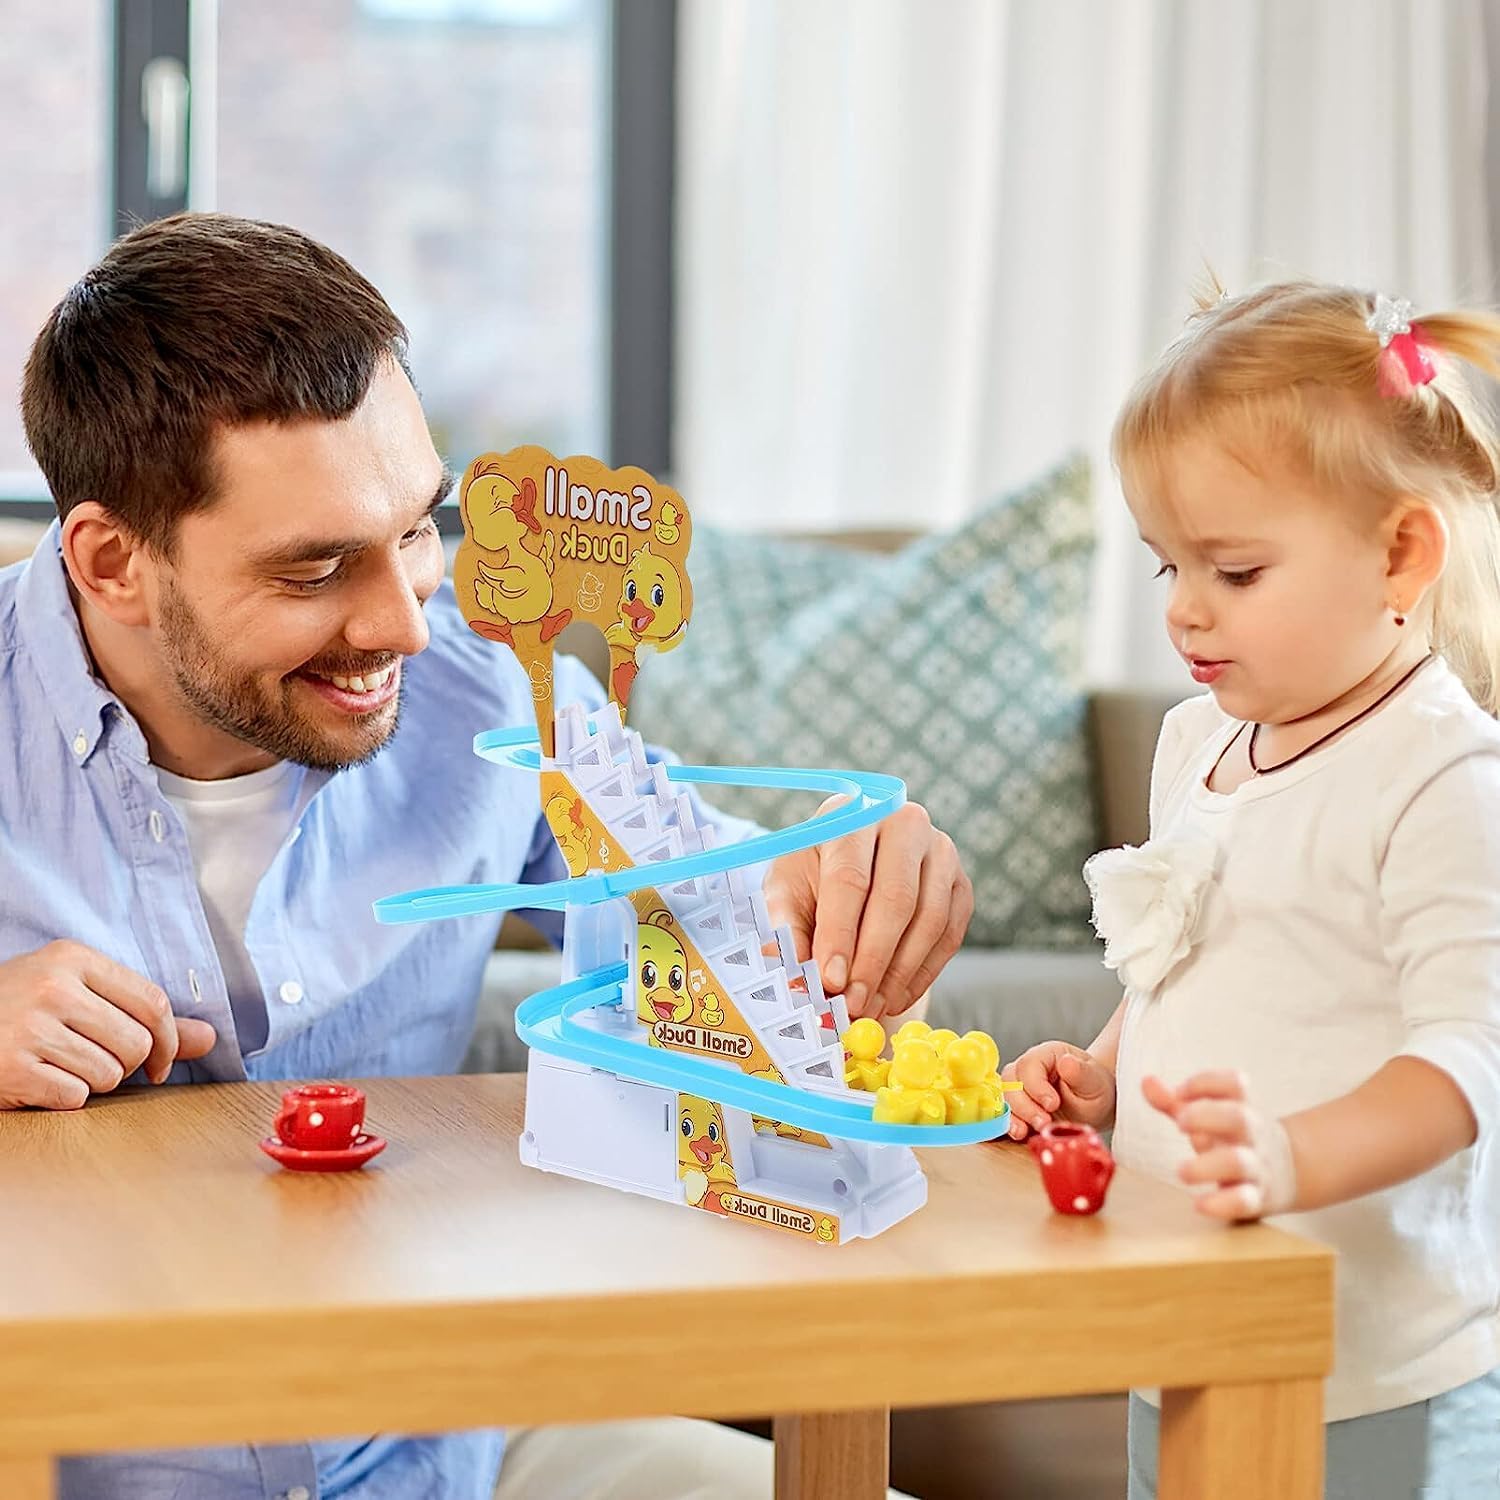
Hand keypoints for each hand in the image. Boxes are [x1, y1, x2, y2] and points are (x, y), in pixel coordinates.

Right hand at [0, 941, 217, 1109]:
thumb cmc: (20, 1009)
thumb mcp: (78, 993)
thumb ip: (145, 1014)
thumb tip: (210, 1039)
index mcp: (73, 959)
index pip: (153, 1002)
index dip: (169, 1040)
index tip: (160, 1061)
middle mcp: (52, 988)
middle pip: (137, 1043)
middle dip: (128, 1065)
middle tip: (99, 1062)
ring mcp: (29, 1028)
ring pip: (109, 1074)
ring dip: (95, 1082)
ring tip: (63, 1066)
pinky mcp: (13, 1070)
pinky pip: (75, 1096)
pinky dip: (65, 1098)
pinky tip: (42, 1081)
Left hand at [764, 797, 971, 1020]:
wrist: (855, 861)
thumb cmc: (815, 873)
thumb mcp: (787, 890)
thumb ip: (786, 931)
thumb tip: (794, 981)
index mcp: (853, 815)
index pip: (850, 877)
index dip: (840, 934)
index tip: (830, 980)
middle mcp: (904, 824)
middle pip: (896, 899)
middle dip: (872, 961)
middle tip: (852, 1004)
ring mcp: (941, 852)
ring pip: (928, 921)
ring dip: (898, 975)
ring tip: (870, 1007)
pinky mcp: (961, 883)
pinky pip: (949, 936)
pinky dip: (922, 974)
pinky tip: (894, 997)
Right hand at [1003, 1040, 1116, 1139]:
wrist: (1095, 1105)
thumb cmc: (1095, 1089)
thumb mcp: (1094, 1081)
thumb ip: (1080, 1072)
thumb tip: (1065, 1062)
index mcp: (1047, 1055)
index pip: (1029, 1064)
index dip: (1036, 1086)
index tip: (1053, 1105)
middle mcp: (1028, 1068)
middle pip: (1011, 1081)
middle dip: (1025, 1106)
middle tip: (1044, 1122)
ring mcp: (1021, 1087)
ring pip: (1005, 1097)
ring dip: (1014, 1116)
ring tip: (1029, 1131)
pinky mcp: (1018, 1107)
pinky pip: (1006, 1113)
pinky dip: (1009, 1124)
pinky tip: (1019, 1133)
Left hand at [1143, 1070, 1296, 1221]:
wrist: (1289, 1172)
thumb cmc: (1233, 1137)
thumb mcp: (1210, 1117)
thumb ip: (1175, 1102)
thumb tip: (1145, 1081)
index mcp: (1241, 1108)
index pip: (1234, 1084)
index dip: (1205, 1083)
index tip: (1179, 1092)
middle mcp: (1251, 1135)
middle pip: (1239, 1118)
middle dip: (1207, 1116)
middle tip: (1180, 1124)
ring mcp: (1256, 1167)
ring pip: (1239, 1162)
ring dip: (1207, 1165)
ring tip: (1180, 1171)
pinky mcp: (1256, 1198)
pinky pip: (1245, 1201)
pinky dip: (1223, 1204)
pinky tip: (1199, 1205)